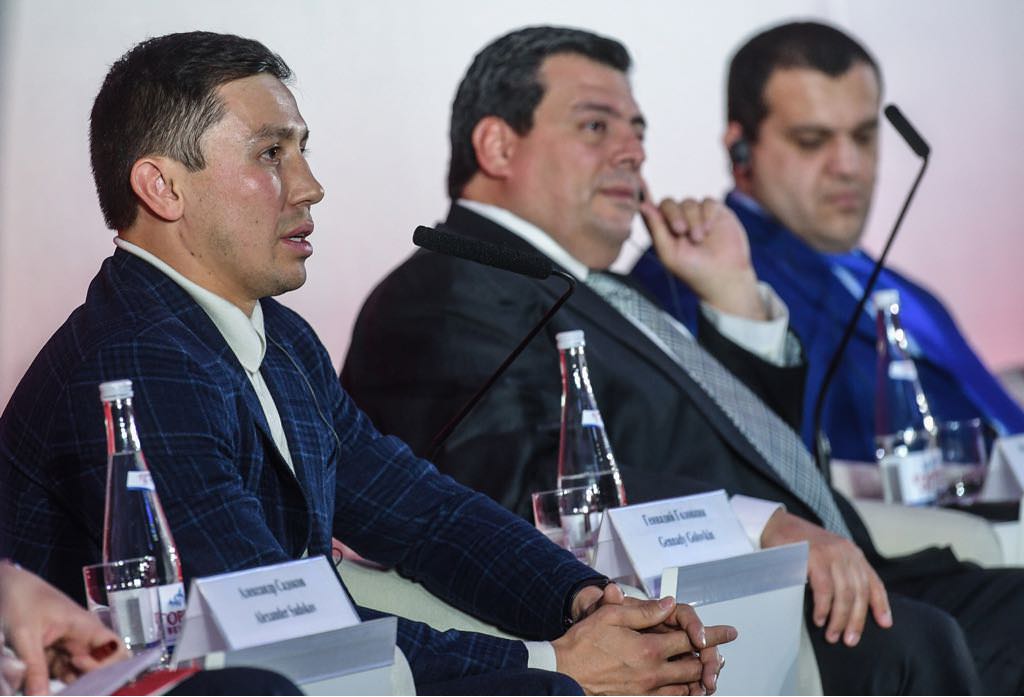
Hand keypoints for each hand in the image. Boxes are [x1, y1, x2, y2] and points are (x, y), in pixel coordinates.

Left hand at [0, 561, 126, 694]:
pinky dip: (48, 684)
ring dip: (66, 687)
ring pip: (76, 675)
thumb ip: (34, 668)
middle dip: (85, 683)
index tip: (77, 667)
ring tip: (45, 689)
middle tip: (62, 691)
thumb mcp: (24, 634)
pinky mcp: (51, 655)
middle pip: (97, 668)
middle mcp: (82, 640)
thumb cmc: (19, 599)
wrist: (2, 584)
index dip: (108, 665)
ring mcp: (66, 648)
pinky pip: (57, 675)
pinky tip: (38, 688)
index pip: (116, 649)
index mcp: (86, 627)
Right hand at [555, 591, 736, 694]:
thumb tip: (670, 604)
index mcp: (649, 648)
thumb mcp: (612, 616)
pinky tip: (686, 689)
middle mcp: (653, 672)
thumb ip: (644, 611)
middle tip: (720, 655)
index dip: (713, 635)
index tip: (730, 633)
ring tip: (708, 674)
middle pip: (694, 667)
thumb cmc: (584, 642)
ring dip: (699, 680)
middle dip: (711, 660)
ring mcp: (647, 691)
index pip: (691, 640)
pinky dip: (683, 694)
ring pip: (686, 688)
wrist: (565, 672)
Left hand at [640, 191, 764, 320]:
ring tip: (699, 238)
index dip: (646, 200)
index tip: (644, 193)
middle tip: (681, 231)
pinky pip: (708, 202)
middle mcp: (680, 221)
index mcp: (663, 231)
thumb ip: (656, 228)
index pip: (651, 211)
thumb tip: (642, 205)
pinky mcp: (716, 213)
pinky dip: (706, 213)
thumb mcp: (669, 253)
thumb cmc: (693, 270)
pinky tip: (709, 229)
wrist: (725, 277)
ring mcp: (698, 216)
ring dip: (692, 219)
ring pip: (688, 202)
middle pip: (668, 203)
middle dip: (673, 214)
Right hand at [761, 510, 891, 645]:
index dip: (881, 604)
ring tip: (832, 634)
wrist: (775, 524)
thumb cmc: (800, 544)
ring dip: (839, 619)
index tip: (884, 624)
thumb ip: (841, 571)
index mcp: (852, 553)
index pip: (873, 582)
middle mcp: (846, 552)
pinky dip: (823, 608)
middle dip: (856, 620)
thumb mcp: (829, 554)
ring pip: (844, 594)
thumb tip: (851, 604)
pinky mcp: (813, 557)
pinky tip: (819, 619)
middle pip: (859, 592)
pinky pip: (824, 589)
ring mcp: (830, 553)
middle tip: (850, 640)